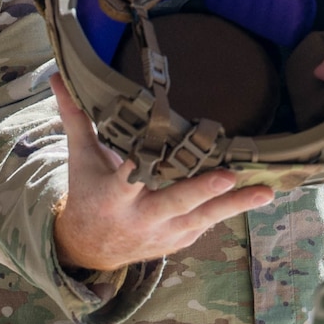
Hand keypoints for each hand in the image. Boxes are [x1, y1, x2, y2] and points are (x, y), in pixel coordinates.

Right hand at [48, 72, 273, 273]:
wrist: (89, 248)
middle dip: (200, 191)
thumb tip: (58, 75)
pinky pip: (207, 224)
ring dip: (235, 205)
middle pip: (173, 203)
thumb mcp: (81, 157)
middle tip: (227, 175)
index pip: (124, 180)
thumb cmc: (89, 192)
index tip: (150, 153)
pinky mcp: (180, 240)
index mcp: (113, 198)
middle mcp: (140, 218)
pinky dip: (232, 210)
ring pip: (201, 218)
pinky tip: (260, 194)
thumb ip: (76, 118)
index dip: (136, 168)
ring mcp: (163, 233)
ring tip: (266, 191)